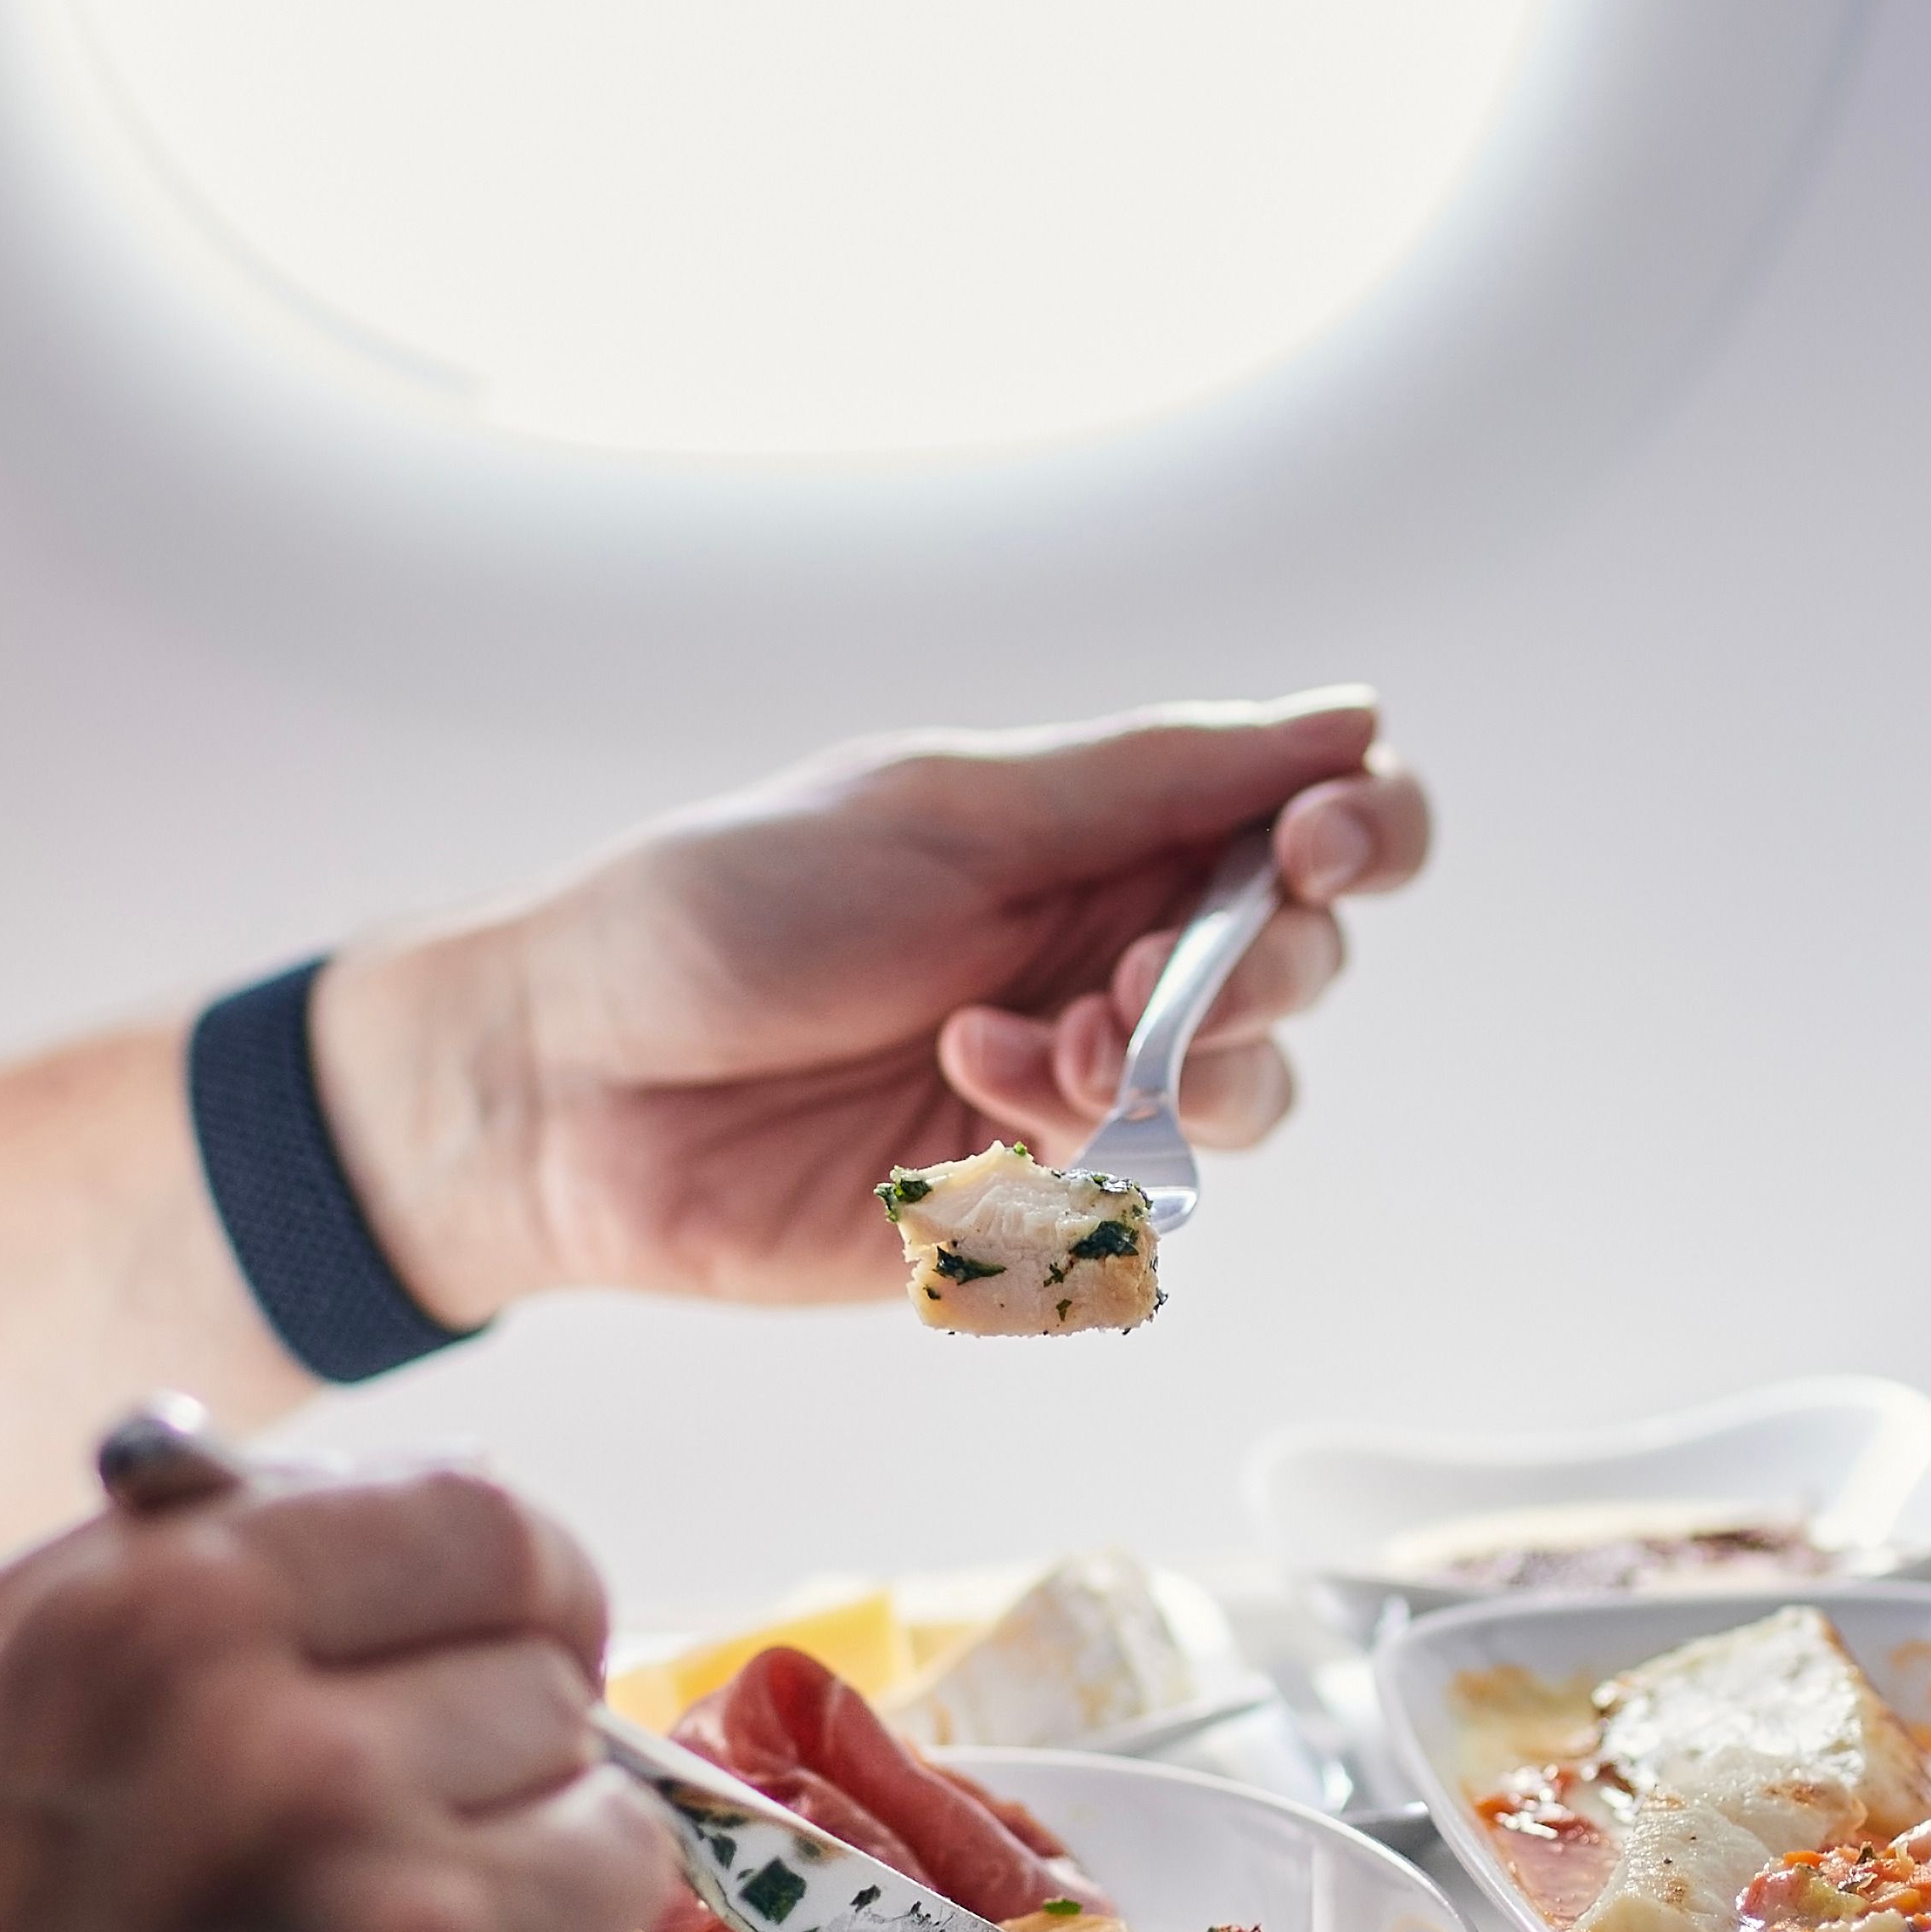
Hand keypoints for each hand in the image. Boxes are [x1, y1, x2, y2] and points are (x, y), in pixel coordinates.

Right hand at [0, 1466, 661, 1931]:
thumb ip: (136, 1554)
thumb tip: (343, 1485)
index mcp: (168, 1616)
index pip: (488, 1524)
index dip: (503, 1589)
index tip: (489, 1641)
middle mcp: (296, 1754)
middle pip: (553, 1673)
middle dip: (483, 1749)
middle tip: (373, 1841)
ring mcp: (398, 1922)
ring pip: (604, 1827)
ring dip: (517, 1887)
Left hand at [317, 692, 1428, 1318]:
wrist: (566, 1081)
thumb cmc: (720, 914)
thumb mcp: (943, 812)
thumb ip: (1151, 781)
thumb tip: (1349, 719)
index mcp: (1098, 834)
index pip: (1311, 823)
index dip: (1364, 833)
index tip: (1324, 845)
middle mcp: (1106, 956)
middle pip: (1303, 970)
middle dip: (1256, 971)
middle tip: (1134, 974)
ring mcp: (1070, 1092)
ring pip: (1247, 1101)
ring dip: (1176, 1071)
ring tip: (1040, 1048)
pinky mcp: (1019, 1212)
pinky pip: (1138, 1207)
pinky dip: (1076, 1153)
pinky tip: (963, 1103)